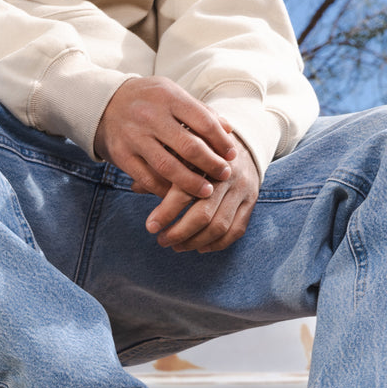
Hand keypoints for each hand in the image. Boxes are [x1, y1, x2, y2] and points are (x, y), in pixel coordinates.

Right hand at [94, 77, 237, 201]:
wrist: (104, 104)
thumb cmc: (147, 100)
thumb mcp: (172, 94)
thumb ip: (199, 111)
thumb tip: (228, 130)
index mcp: (168, 97)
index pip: (203, 122)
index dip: (221, 141)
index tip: (232, 155)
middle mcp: (151, 116)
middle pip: (188, 147)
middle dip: (210, 164)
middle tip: (224, 175)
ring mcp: (134, 137)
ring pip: (168, 167)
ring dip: (190, 183)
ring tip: (206, 191)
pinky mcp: (122, 155)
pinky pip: (147, 178)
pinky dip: (164, 190)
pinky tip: (177, 195)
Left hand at [146, 138, 258, 252]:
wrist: (239, 140)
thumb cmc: (200, 148)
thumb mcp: (179, 150)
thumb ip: (159, 168)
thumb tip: (135, 187)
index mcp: (205, 159)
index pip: (184, 192)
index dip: (166, 213)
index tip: (150, 227)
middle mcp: (226, 174)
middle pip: (203, 214)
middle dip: (179, 232)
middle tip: (161, 240)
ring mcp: (242, 188)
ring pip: (219, 226)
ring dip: (195, 242)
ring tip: (176, 246)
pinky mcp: (251, 200)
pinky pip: (236, 230)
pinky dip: (217, 244)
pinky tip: (200, 248)